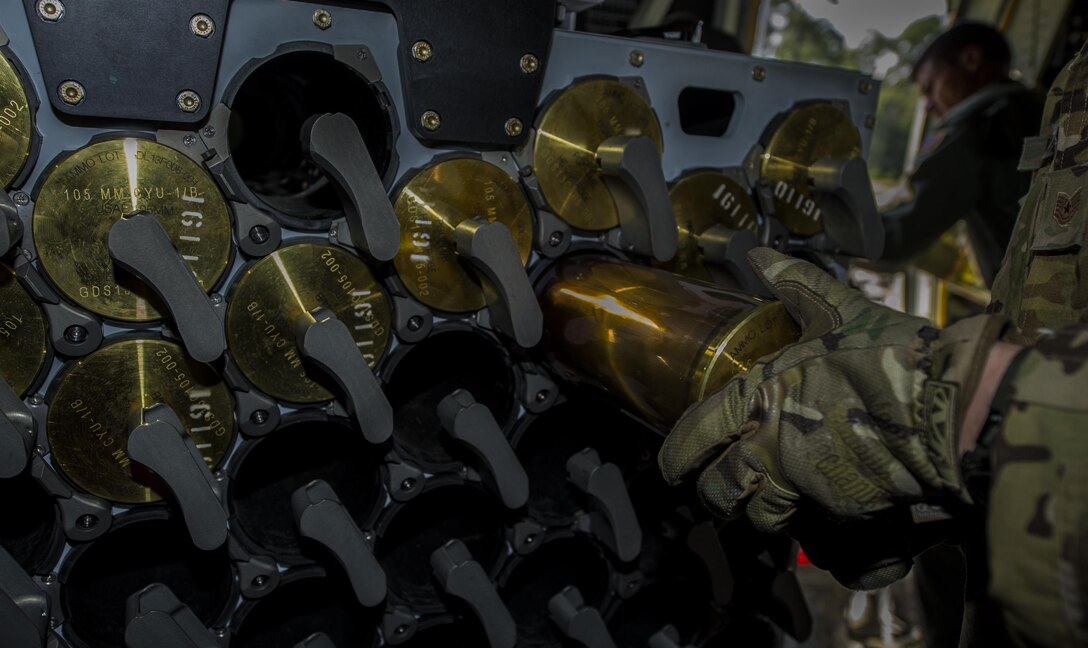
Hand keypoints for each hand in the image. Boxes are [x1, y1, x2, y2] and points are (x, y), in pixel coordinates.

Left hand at [659, 249, 1005, 582]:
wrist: (947, 407)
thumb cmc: (889, 355)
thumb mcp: (837, 309)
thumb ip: (795, 286)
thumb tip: (761, 255)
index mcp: (759, 395)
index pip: (695, 436)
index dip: (677, 457)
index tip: (673, 467)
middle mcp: (770, 444)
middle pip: (717, 489)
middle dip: (712, 495)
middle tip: (716, 492)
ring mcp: (802, 481)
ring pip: (756, 516)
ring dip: (753, 514)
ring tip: (760, 507)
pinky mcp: (839, 508)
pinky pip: (807, 528)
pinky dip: (803, 524)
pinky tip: (811, 509)